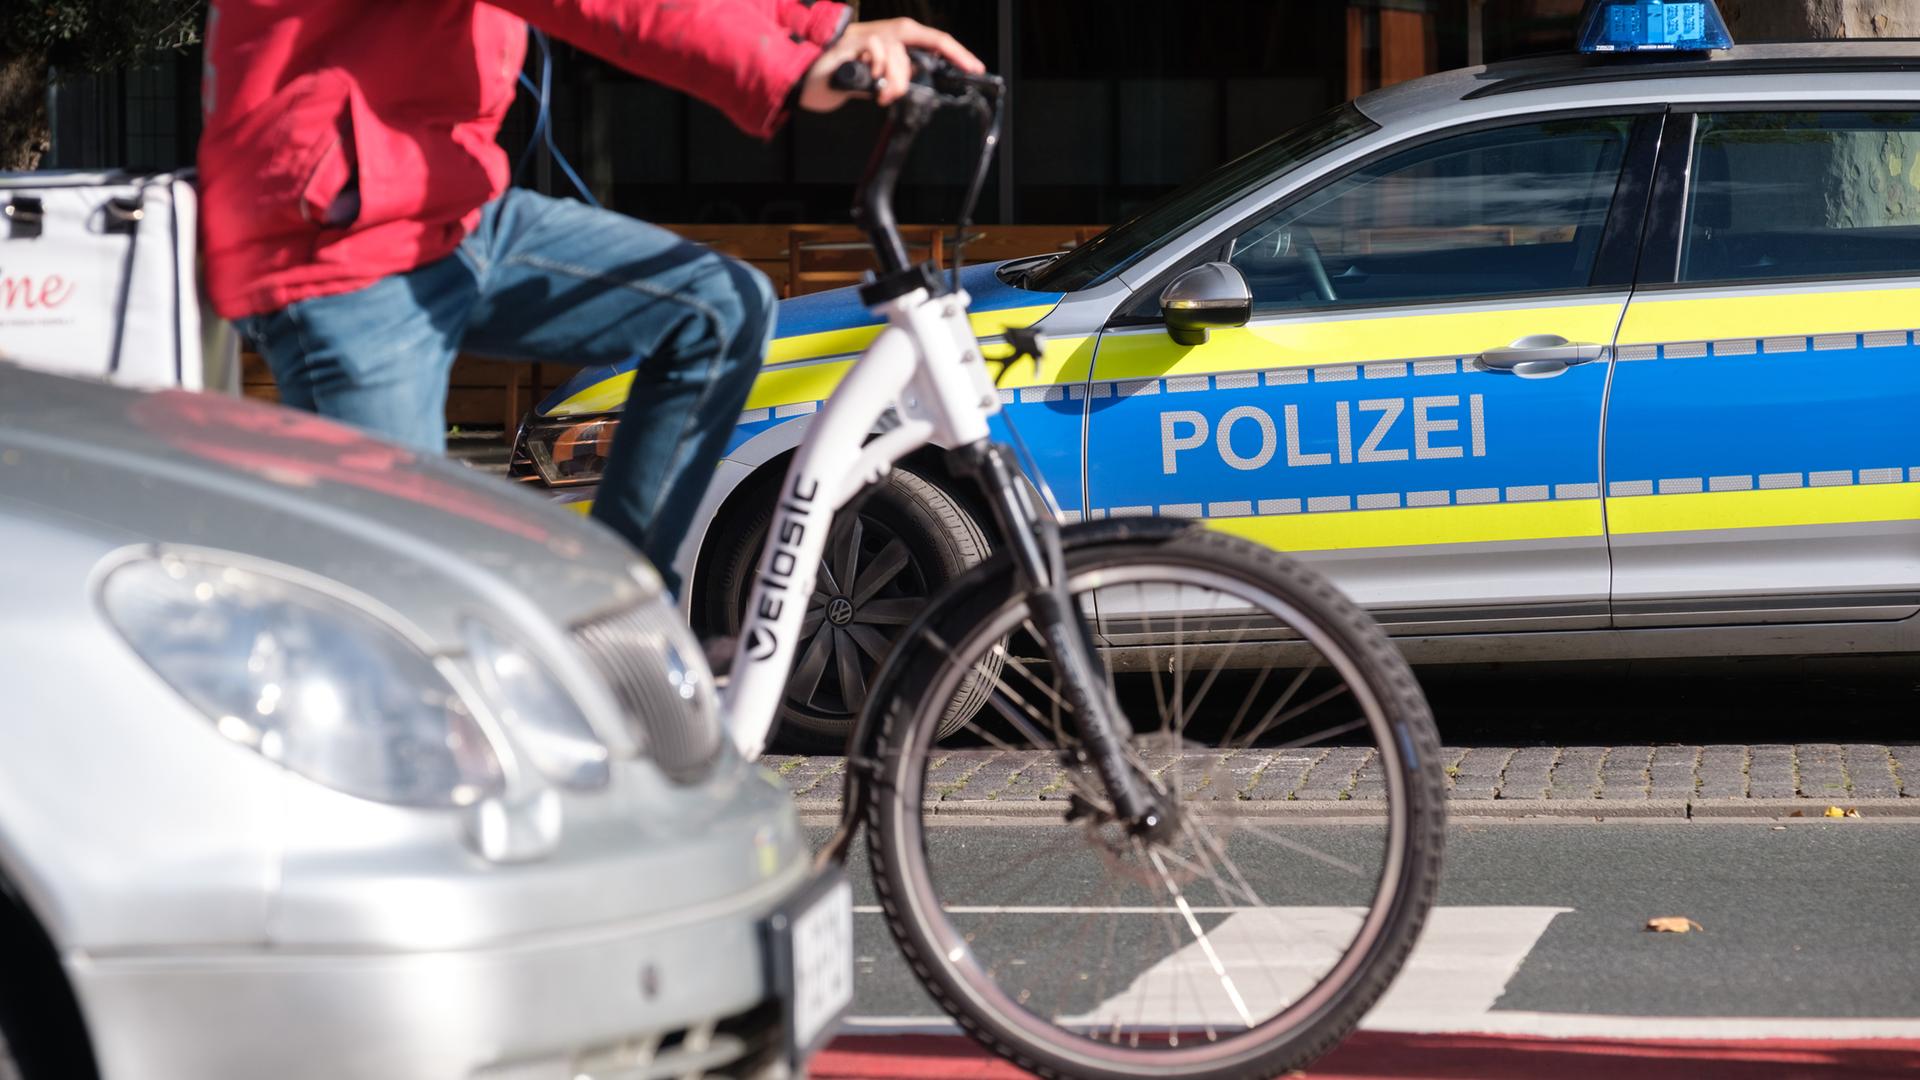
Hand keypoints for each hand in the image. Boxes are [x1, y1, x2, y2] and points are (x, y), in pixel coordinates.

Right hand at [798, 17, 984, 111]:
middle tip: (898, 94)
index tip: (975, 68)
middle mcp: (886, 32)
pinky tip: (869, 79)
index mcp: (895, 39)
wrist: (809, 77)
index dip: (957, 53)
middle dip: (915, 74)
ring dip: (893, 79)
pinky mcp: (852, 42)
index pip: (934, 41)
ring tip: (880, 94)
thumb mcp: (878, 78)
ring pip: (898, 51)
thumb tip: (914, 81)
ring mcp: (869, 34)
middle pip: (920, 42)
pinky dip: (877, 67)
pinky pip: (877, 49)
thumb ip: (897, 76)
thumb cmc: (843, 76)